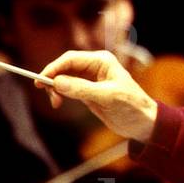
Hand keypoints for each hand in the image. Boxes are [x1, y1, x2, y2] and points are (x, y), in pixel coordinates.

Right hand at [35, 50, 157, 142]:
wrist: (142, 122)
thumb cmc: (131, 105)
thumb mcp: (107, 97)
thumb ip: (82, 89)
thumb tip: (57, 82)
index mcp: (102, 61)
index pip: (71, 59)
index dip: (54, 68)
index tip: (41, 80)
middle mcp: (94, 67)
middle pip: (65, 67)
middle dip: (53, 79)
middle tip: (49, 95)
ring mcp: (90, 79)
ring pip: (64, 78)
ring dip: (56, 88)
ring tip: (56, 103)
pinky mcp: (87, 92)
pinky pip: (68, 89)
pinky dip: (60, 94)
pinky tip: (59, 102)